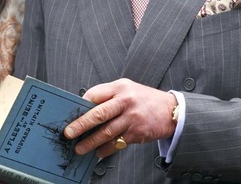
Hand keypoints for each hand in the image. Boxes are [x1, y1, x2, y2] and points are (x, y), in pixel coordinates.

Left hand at [63, 78, 177, 158]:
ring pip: (106, 132)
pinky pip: (117, 143)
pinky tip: (98, 152)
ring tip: (79, 148)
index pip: (94, 94)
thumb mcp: (127, 89)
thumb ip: (109, 96)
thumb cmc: (144, 99)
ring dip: (90, 142)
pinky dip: (105, 149)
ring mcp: (132, 117)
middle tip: (68, 133)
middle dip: (80, 125)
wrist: (171, 110)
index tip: (70, 113)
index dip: (81, 104)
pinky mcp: (137, 132)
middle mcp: (125, 101)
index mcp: (120, 87)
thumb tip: (85, 109)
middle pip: (98, 113)